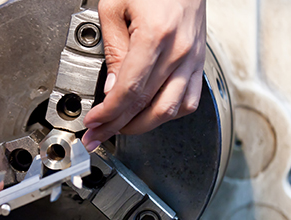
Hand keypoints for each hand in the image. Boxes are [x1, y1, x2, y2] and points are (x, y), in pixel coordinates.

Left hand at [82, 0, 206, 150]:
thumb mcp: (115, 7)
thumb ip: (113, 51)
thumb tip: (110, 89)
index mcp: (156, 35)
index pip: (129, 92)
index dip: (107, 114)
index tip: (92, 123)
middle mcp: (179, 51)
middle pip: (147, 107)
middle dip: (117, 127)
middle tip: (97, 136)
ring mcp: (192, 58)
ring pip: (170, 110)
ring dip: (142, 126)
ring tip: (120, 128)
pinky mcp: (198, 62)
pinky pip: (188, 100)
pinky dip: (167, 114)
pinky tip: (149, 114)